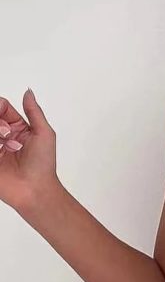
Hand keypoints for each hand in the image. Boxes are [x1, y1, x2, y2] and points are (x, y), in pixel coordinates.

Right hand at [0, 89, 58, 211]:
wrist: (34, 189)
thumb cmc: (42, 165)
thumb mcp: (44, 134)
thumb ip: (34, 112)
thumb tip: (28, 92)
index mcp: (17, 127)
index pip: (0, 106)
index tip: (7, 126)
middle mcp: (2, 135)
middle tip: (4, 135)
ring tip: (3, 144)